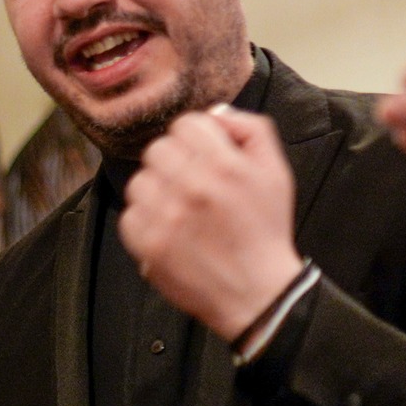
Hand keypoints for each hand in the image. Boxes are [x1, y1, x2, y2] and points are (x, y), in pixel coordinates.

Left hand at [120, 105, 305, 339]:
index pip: (186, 124)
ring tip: (180, 209)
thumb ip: (250, 129)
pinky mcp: (148, 244)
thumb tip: (214, 114)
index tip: (204, 157)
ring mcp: (166, 217)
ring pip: (140, 180)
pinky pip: (129, 214)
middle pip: (158, 149)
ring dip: (157, 190)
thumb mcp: (276, 171)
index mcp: (224, 164)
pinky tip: (169, 230)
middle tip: (192, 184)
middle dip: (175, 162)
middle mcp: (192, 187)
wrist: (256, 292)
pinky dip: (146, 220)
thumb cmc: (265, 229)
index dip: (196, 138)